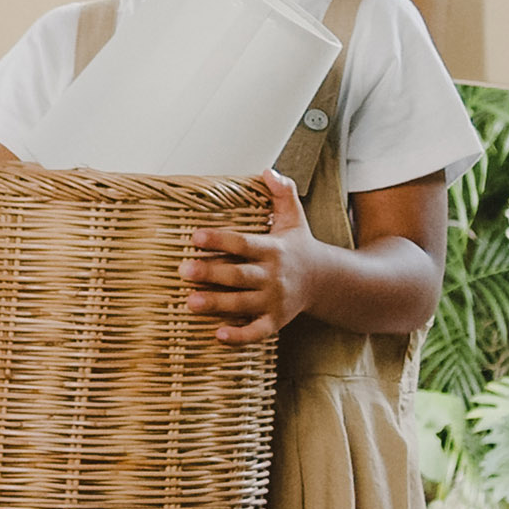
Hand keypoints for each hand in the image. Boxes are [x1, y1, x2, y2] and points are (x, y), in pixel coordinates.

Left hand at [180, 171, 319, 343]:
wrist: (325, 281)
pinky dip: (240, 337)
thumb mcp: (294, 217)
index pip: (243, 243)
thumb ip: (282, 193)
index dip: (219, 239)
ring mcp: (275, 301)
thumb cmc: (300, 247)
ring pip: (242, 304)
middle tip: (183, 270)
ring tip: (190, 302)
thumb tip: (268, 171)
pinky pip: (257, 332)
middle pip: (239, 275)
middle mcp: (273, 276)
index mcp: (273, 249)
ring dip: (216, 304)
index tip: (195, 236)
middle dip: (211, 273)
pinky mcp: (276, 321)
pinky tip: (218, 335)